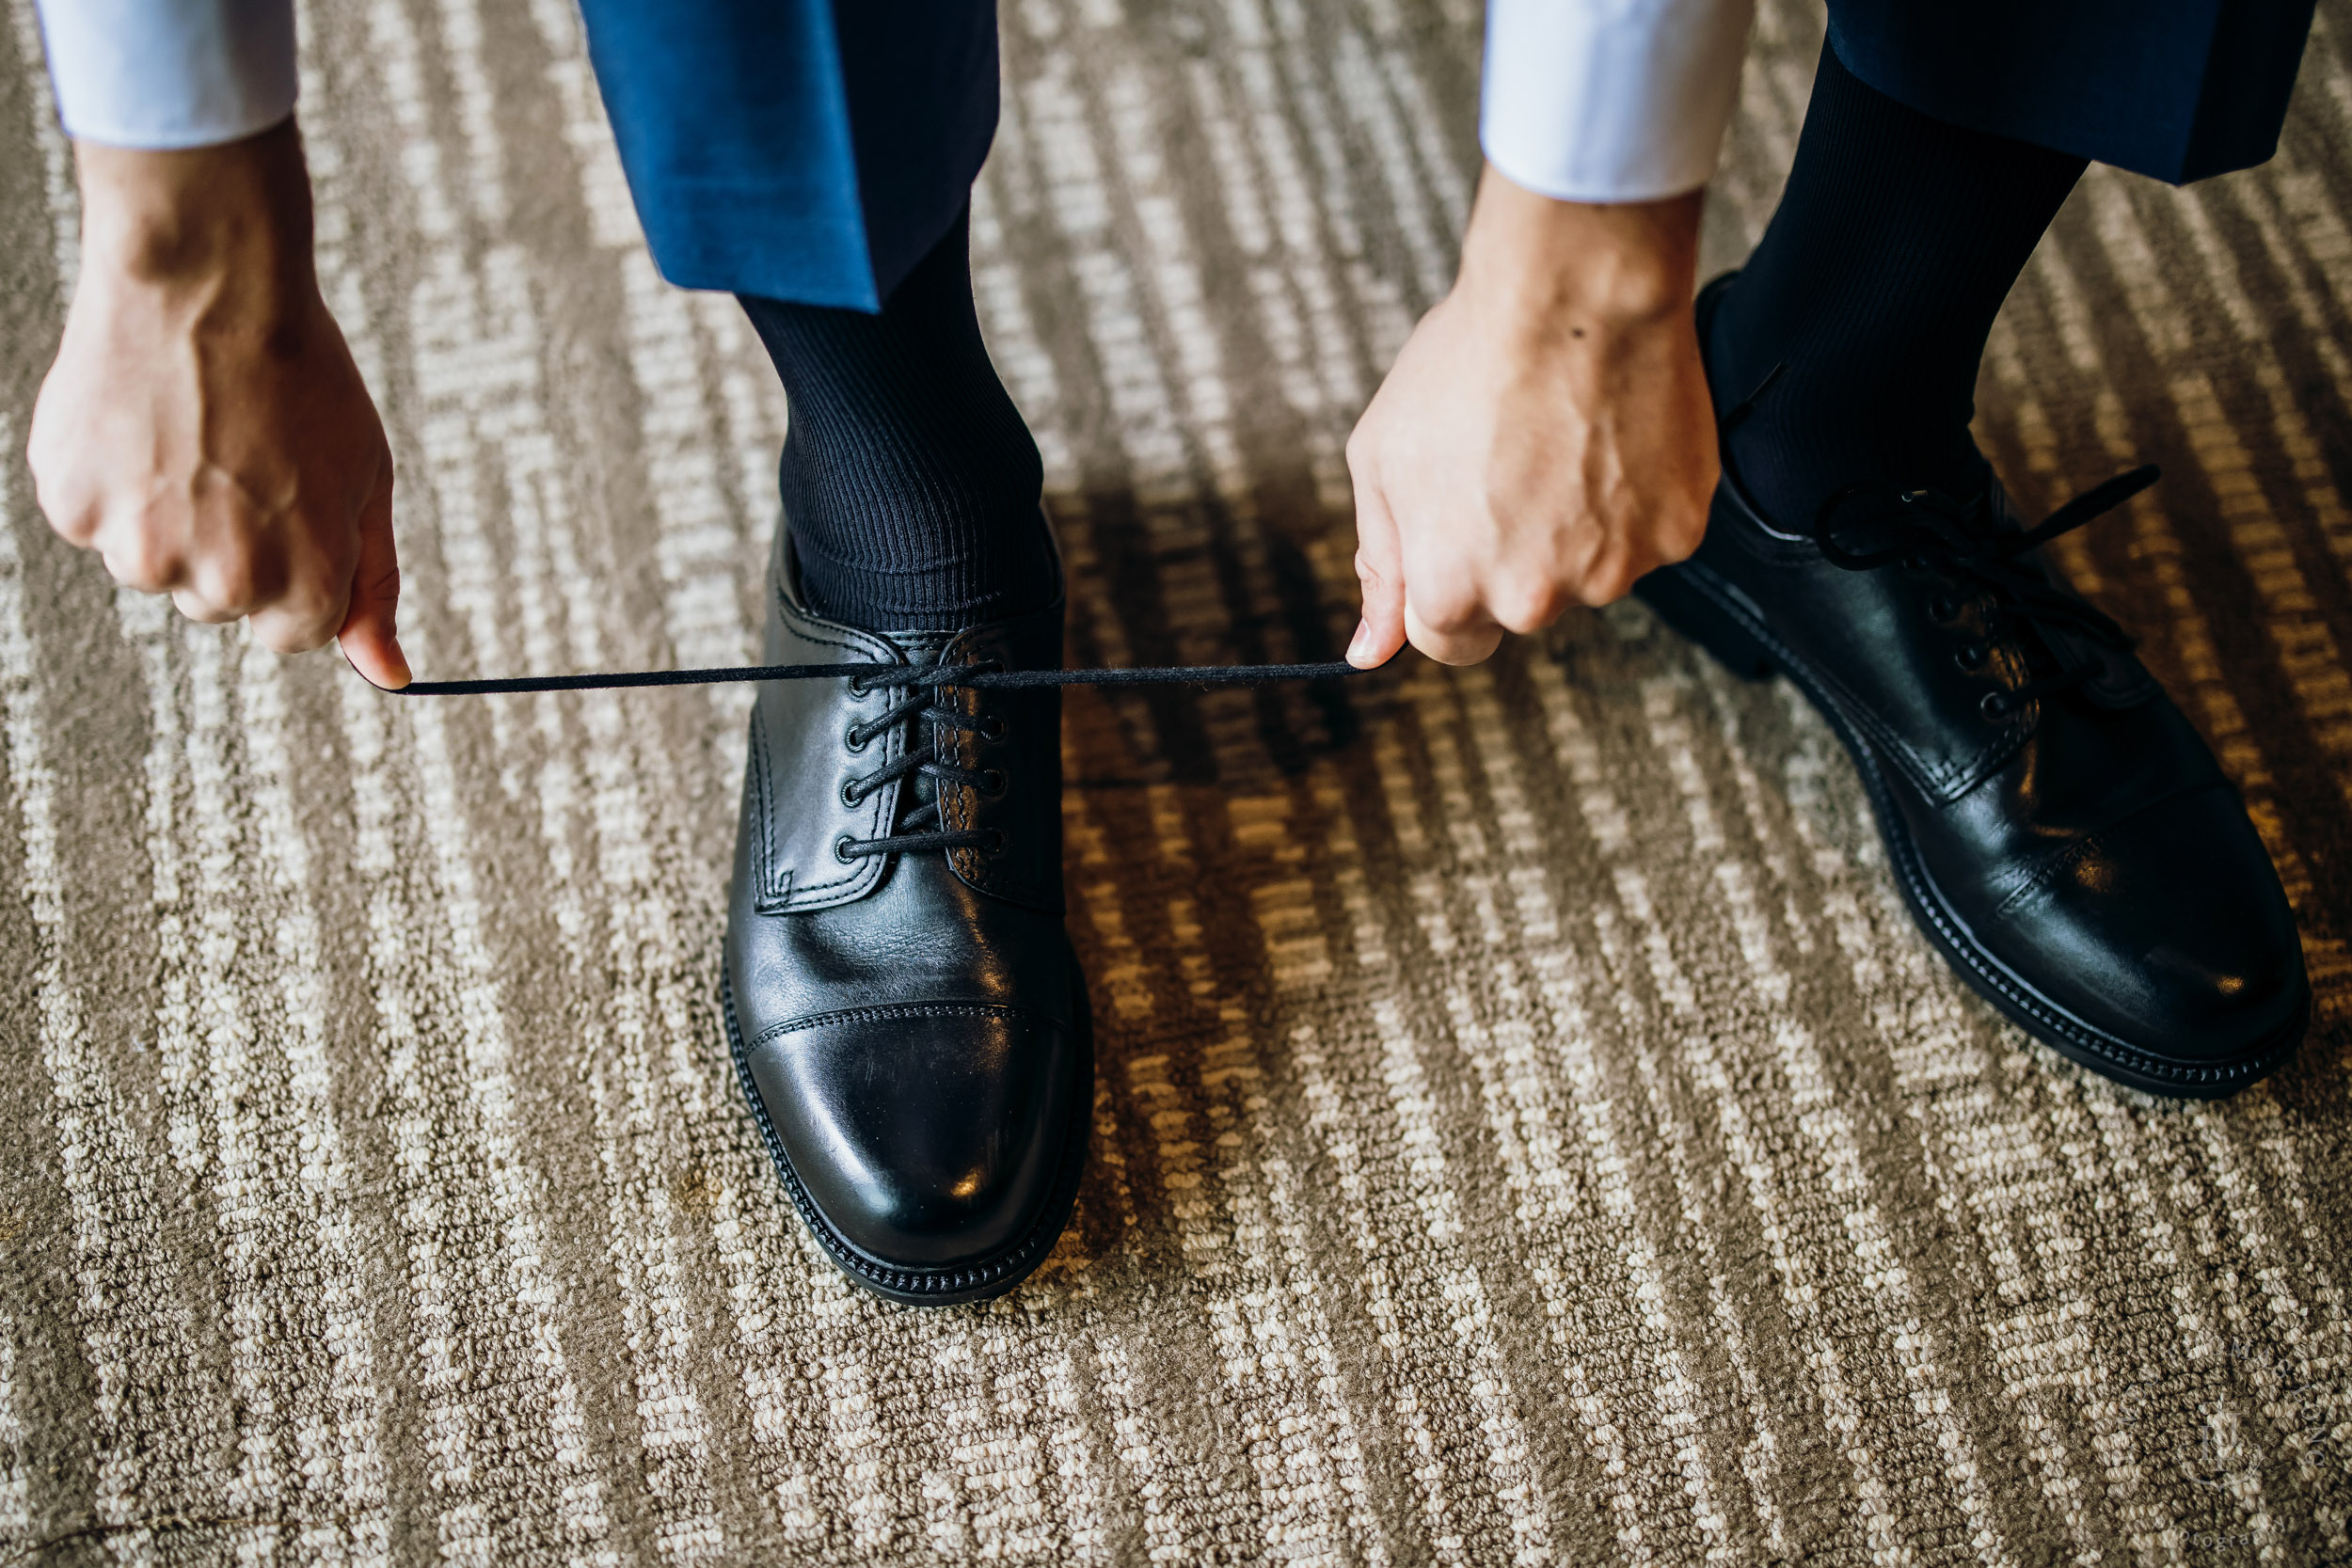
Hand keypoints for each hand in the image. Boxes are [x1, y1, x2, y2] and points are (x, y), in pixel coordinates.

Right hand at [28, 118, 406, 686]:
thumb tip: (390, 677)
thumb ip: (372, 588)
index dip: (296, 566)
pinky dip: (113, 481)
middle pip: (222, 601)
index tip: (290, 507)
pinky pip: (97, 522)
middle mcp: (219, 584)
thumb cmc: (300, 376)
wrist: (206, 283)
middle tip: (240, 456)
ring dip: (169, 514)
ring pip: (155, 564)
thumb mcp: (365, 482)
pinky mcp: (75, 508)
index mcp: (301, 589)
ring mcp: (138, 550)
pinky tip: (140, 423)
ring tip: (191, 433)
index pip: (293, 633)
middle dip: (234, 543)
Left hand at [1346, 167, 1716, 666]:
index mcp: (1451, 592)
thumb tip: (1371, 649)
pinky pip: (1648, 535)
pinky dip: (1634, 499)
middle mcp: (1535, 600)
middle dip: (1513, 555)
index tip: (1463, 534)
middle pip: (1521, 608)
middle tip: (1513, 464)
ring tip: (1563, 441)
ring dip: (1577, 528)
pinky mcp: (1677, 533)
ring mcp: (1614, 571)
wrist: (1573, 294)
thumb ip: (1381, 563)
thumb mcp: (1381, 460)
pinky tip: (1612, 438)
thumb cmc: (1468, 363)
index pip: (1448, 642)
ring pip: (1589, 573)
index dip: (1449, 584)